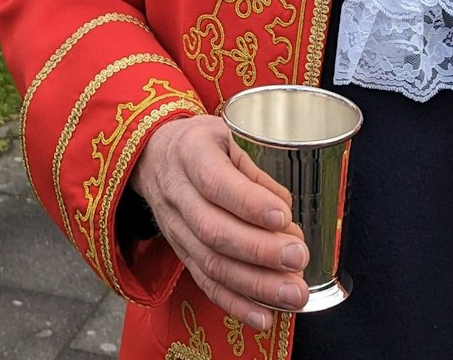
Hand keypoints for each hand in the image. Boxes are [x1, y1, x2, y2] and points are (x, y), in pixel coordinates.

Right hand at [128, 115, 305, 330]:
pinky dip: (236, 304)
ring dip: (256, 284)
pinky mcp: (180, 253)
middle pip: (212, 230)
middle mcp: (176, 193)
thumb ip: (258, 173)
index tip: (282, 216)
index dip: (248, 202)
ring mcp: (175, 228)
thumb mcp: (228, 137)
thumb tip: (286, 218)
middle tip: (297, 257)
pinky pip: (205, 283)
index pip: (214, 180)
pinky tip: (264, 316)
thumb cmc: (203, 144)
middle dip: (259, 250)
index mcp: (190, 152)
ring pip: (211, 263)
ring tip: (293, 294)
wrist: (155, 157)